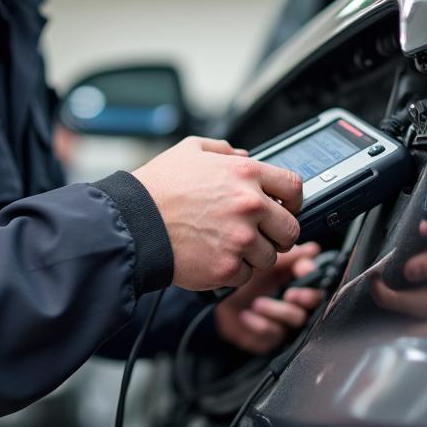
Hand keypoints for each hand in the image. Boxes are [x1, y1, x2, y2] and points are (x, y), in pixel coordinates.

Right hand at [132, 136, 302, 290]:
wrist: (132, 223)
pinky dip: (232, 272)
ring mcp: (240, 239)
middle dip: (278, 234)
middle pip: (291, 229)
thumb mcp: (190, 150)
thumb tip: (245, 155)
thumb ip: (224, 151)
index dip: (293, 201)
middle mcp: (249, 205)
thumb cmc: (157, 188)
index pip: (295, 187)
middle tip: (261, 236)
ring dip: (253, 255)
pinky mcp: (227, 267)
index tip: (287, 208)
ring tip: (228, 246)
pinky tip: (213, 257)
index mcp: (245, 174)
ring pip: (270, 257)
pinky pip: (245, 276)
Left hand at [214, 243, 323, 353]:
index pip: (317, 282)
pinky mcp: (268, 339)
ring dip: (277, 311)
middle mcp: (295, 305)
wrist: (218, 296)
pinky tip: (246, 315)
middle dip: (305, 299)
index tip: (302, 270)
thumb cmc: (245, 276)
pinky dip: (259, 325)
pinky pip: (272, 338)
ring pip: (295, 321)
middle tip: (290, 294)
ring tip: (257, 303)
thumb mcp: (266, 261)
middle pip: (314, 305)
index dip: (312, 278)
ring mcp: (284, 323)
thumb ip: (289, 256)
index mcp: (297, 284)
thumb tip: (312, 250)